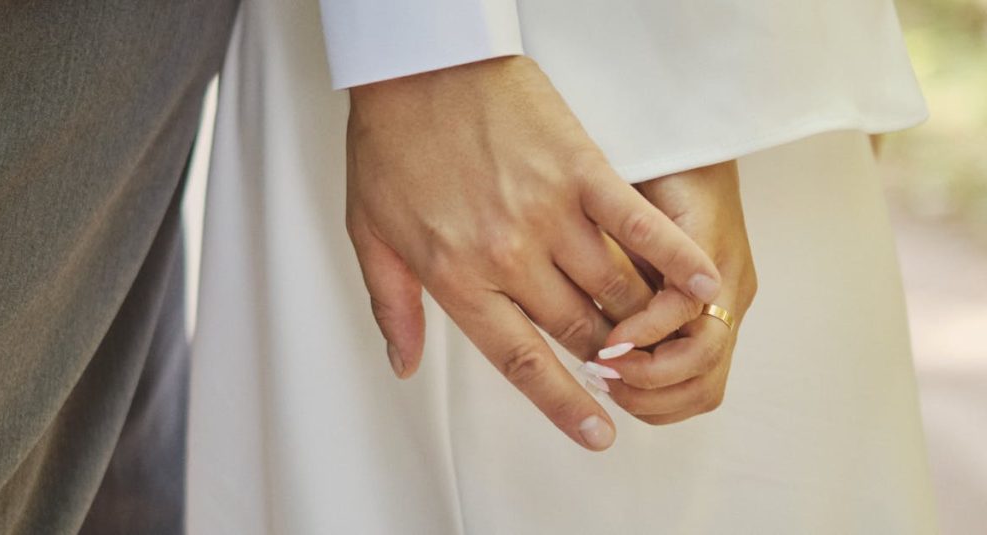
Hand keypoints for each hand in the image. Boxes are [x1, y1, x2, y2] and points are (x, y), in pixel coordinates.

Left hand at [345, 56, 721, 449]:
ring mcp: (548, 213)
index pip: (521, 361)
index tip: (598, 433)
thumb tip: (402, 365)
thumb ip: (392, 308)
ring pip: (612, 287)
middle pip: (575, 328)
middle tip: (623, 363)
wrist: (414, 66)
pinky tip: (704, 284)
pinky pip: (637, 226)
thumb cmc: (389, 146)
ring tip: (659, 331)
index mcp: (457, 280)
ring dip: (640, 318)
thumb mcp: (368, 235)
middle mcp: (508, 257)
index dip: (564, 404)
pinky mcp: (581, 170)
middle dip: (605, 354)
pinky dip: (674, 257)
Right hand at [590, 161, 757, 423]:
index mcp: (713, 312)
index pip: (695, 391)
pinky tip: (617, 332)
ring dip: (650, 374)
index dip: (651, 407)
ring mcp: (729, 280)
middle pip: (702, 388)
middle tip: (600, 386)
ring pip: (703, 361)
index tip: (603, 400)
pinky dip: (654, 332)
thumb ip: (620, 308)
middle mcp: (729, 303)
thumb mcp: (632, 259)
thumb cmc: (651, 192)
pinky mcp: (716, 250)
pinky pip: (690, 312)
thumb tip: (586, 360)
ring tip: (604, 364)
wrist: (674, 131)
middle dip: (646, 398)